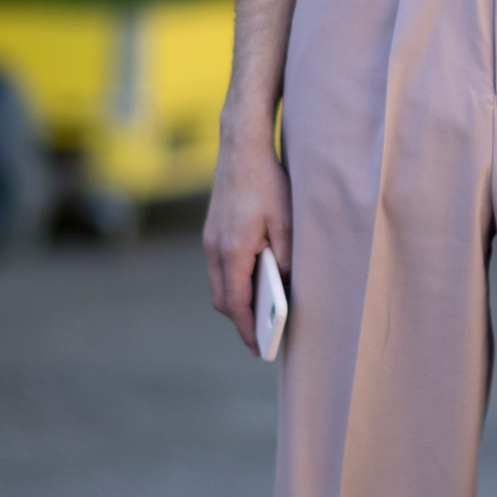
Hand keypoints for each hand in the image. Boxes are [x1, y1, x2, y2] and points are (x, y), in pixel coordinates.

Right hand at [203, 120, 291, 353]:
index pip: (237, 303)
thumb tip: (285, 289)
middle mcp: (214, 248)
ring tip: (260, 315)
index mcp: (232, 250)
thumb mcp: (287, 223)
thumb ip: (286, 260)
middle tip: (262, 337)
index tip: (260, 348)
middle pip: (223, 299)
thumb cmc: (268, 183)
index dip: (248, 329)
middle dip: (241, 321)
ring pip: (219, 284)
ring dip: (236, 301)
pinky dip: (233, 282)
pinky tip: (253, 283)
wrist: (241, 147)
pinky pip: (219, 268)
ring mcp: (209, 240)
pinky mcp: (211, 232)